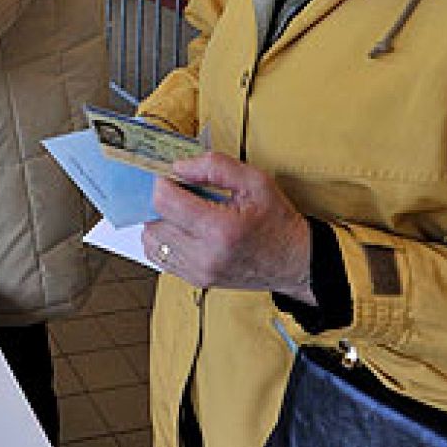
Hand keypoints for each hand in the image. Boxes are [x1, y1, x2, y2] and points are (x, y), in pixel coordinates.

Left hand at [140, 152, 312, 301]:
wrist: (295, 262)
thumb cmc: (277, 221)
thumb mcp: (255, 182)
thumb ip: (215, 167)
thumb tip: (179, 166)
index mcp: (220, 229)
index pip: (164, 202)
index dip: (163, 183)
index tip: (174, 177)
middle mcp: (205, 255)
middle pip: (153, 222)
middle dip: (161, 202)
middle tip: (179, 193)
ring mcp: (199, 272)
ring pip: (151, 241)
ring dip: (160, 222)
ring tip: (182, 212)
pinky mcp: (196, 280)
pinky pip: (159, 257)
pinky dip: (164, 240)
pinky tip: (184, 230)